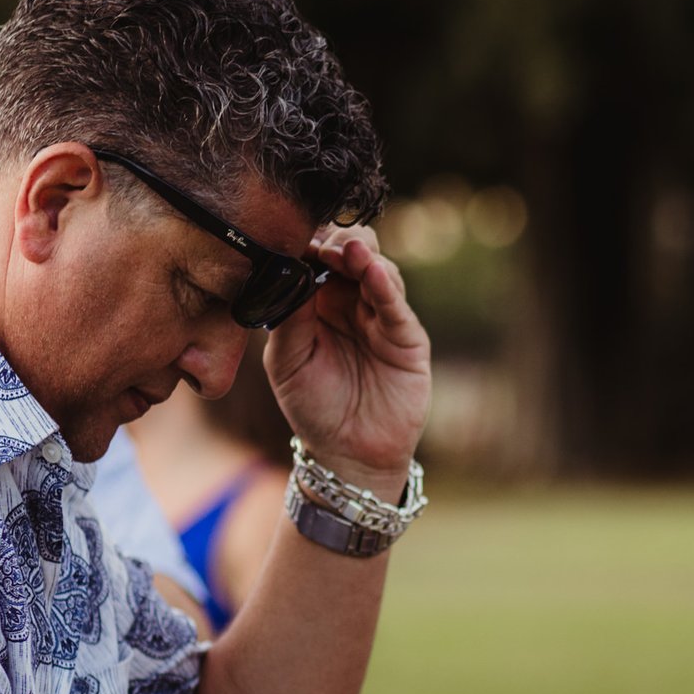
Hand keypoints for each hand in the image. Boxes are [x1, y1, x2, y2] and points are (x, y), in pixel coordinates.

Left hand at [262, 226, 429, 495]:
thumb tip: (291, 270)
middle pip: (351, 252)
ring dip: (363, 256)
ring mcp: (381, 316)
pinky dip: (385, 285)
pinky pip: (396, 304)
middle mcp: (350, 302)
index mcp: (317, 302)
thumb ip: (288, 317)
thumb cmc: (313, 409)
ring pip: (378, 268)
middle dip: (338, 241)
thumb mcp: (286, 362)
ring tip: (349, 251)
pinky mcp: (406, 336)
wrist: (349, 454)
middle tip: (324, 244)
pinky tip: (372, 271)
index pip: (316, 258)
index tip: (296, 239)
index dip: (309, 244)